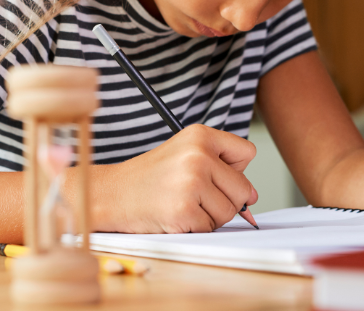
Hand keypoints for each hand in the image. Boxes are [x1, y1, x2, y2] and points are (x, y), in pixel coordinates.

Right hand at [88, 124, 257, 233]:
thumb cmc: (149, 177)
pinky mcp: (184, 210)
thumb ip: (221, 167)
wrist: (111, 194)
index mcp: (199, 135)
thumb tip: (252, 199)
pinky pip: (210, 228)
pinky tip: (173, 214)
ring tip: (181, 202)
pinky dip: (194, 227)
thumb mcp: (183, 154)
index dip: (233, 169)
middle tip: (191, 193)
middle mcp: (197, 155)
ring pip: (229, 212)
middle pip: (243, 189)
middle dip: (223, 199)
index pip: (247, 153)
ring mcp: (191, 183)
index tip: (211, 174)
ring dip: (208, 216)